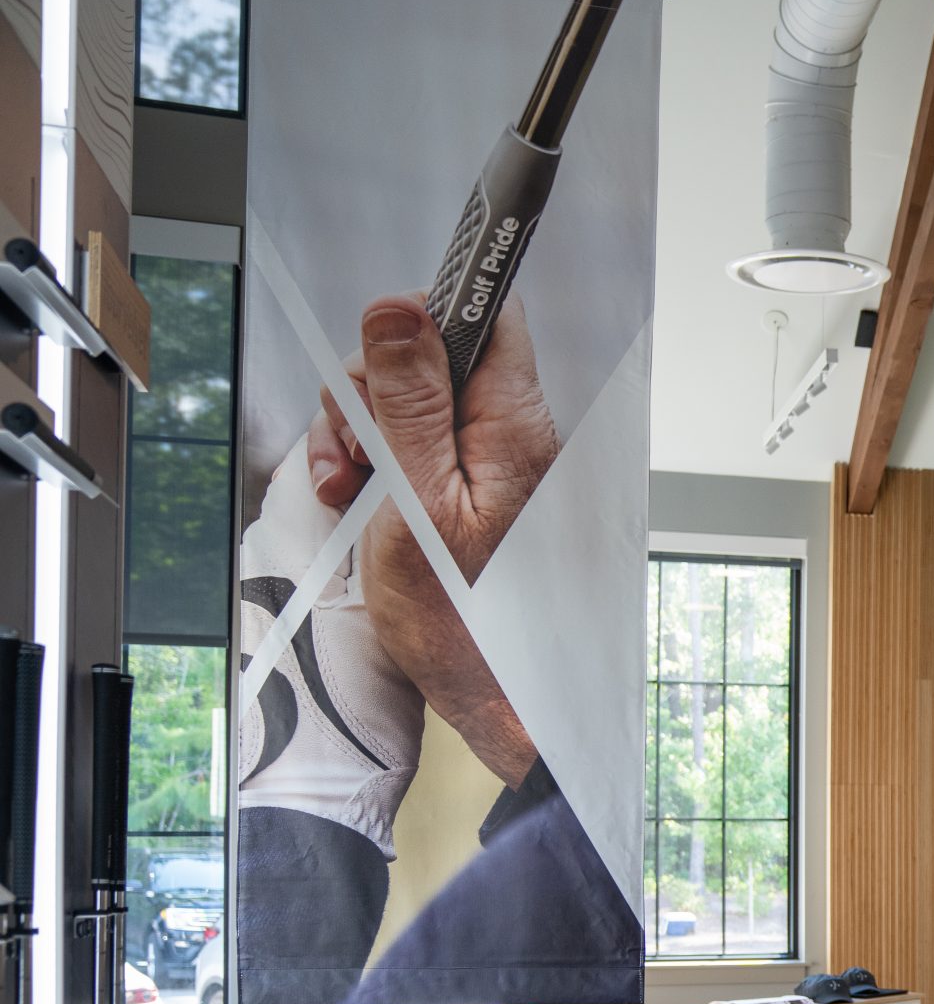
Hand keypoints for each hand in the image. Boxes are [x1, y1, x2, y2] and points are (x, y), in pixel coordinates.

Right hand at [315, 293, 558, 787]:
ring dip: (363, 433)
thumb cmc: (460, 617)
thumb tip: (399, 310)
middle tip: (352, 452)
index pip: (486, 317)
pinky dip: (377, 464)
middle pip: (433, 355)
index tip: (376, 366)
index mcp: (513, 424)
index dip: (422, 320)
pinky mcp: (472, 488)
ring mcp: (494, 460)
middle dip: (372, 391)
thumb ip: (408, 403)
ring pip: (412, 401)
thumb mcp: (415, 498)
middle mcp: (514, 433)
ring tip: (348, 487)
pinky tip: (358, 497)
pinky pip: (415, 445)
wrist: (490, 693)